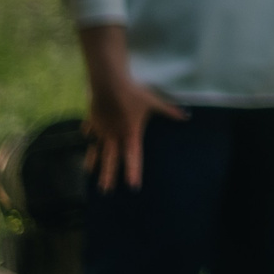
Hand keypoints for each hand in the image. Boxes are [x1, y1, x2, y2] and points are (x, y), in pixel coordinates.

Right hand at [84, 68, 184, 191]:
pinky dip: (88, 138)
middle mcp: (114, 136)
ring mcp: (101, 130)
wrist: (109, 82)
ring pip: (96, 150)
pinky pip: (89, 133)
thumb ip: (169, 111)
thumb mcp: (154, 102)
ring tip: (89, 173)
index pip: (133, 157)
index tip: (132, 186)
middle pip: (111, 160)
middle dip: (108, 176)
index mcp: (130, 134)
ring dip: (93, 162)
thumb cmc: (133, 93)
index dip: (133, 172)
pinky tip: (86, 141)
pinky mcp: (92, 121)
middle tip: (105, 190)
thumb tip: (186, 116)